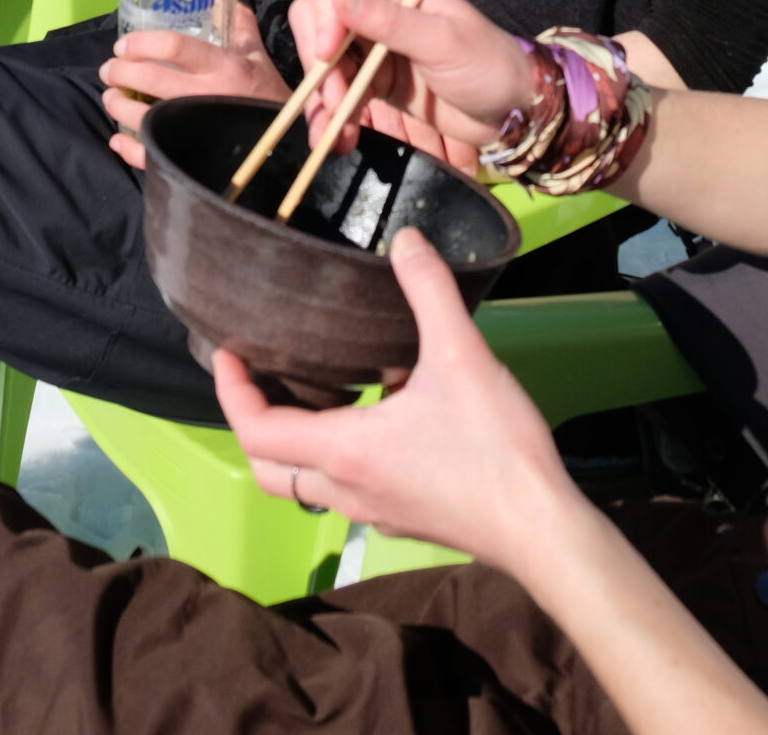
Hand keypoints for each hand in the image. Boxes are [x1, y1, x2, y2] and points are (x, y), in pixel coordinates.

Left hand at [98, 4, 286, 169]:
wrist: (283, 146)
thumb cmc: (267, 96)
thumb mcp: (258, 56)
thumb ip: (240, 24)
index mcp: (223, 67)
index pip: (174, 47)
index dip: (142, 43)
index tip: (123, 45)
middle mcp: (205, 97)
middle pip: (151, 80)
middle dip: (121, 72)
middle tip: (109, 69)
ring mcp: (194, 130)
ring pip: (144, 117)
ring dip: (117, 106)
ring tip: (110, 98)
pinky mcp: (189, 157)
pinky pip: (150, 155)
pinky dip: (127, 147)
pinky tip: (117, 139)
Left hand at [214, 227, 568, 572]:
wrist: (541, 529)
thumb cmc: (493, 446)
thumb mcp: (461, 355)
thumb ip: (429, 290)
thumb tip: (405, 239)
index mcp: (344, 451)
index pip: (258, 431)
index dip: (232, 391)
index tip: (226, 352)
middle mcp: (346, 490)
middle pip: (269, 469)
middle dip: (252, 423)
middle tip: (259, 375)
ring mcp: (374, 514)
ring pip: (306, 486)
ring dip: (294, 443)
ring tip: (312, 389)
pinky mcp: (404, 522)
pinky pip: (345, 492)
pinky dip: (336, 458)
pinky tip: (376, 421)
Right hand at [289, 0, 533, 162]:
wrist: (513, 113)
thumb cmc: (486, 64)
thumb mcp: (441, 41)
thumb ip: (389, 20)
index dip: (324, 10)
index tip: (329, 50)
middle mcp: (377, 9)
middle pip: (319, 20)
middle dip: (319, 62)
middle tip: (334, 98)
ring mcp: (373, 48)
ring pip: (325, 63)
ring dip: (323, 98)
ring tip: (334, 134)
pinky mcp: (375, 83)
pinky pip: (340, 94)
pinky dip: (333, 118)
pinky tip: (339, 141)